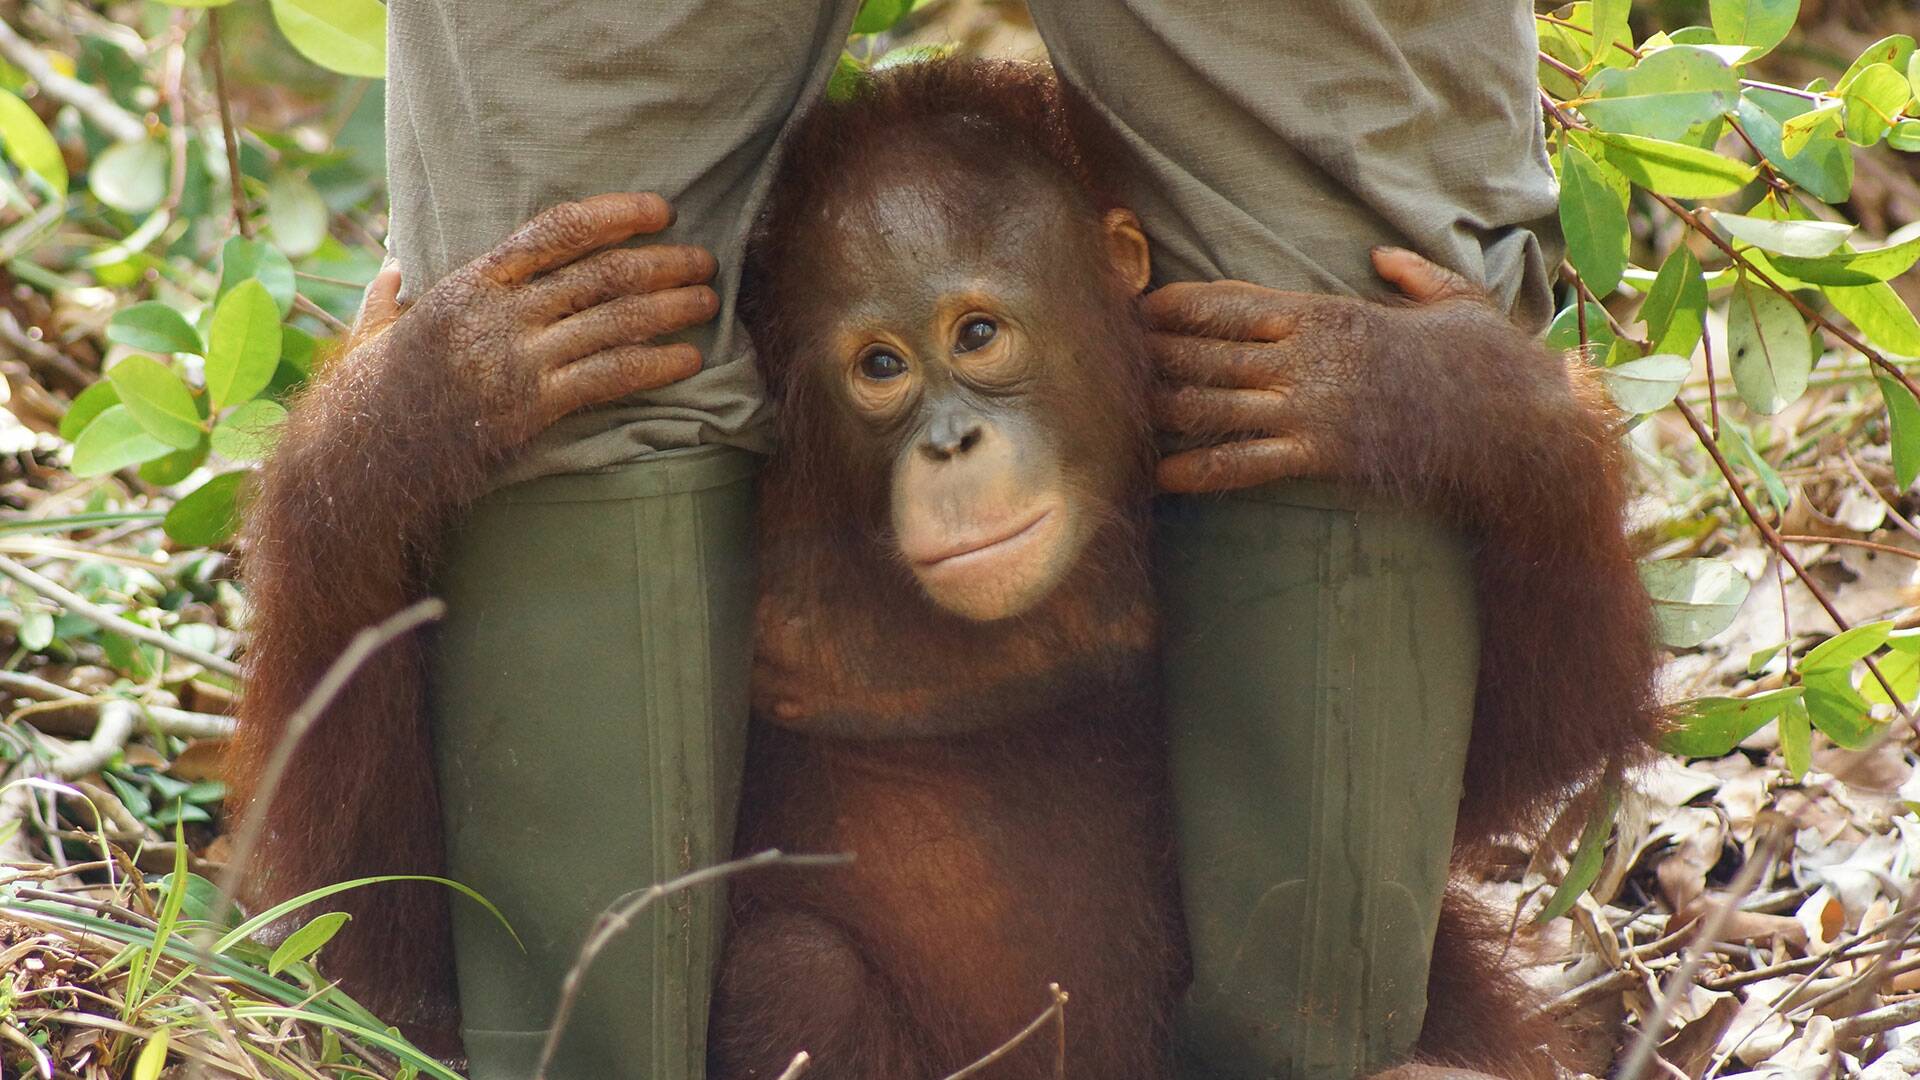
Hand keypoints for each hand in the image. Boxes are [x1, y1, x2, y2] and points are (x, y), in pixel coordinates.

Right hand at [364, 192, 717, 450]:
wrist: (362, 460)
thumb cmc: (368, 396)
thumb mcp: (372, 333)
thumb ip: (390, 296)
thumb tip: (393, 267)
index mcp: (470, 283)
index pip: (556, 230)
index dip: (615, 215)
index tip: (660, 210)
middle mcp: (500, 314)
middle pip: (600, 274)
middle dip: (661, 264)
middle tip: (704, 261)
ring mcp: (518, 361)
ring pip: (614, 322)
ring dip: (670, 309)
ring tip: (709, 302)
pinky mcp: (533, 408)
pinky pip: (609, 378)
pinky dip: (655, 365)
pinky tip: (689, 360)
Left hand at [1145, 247, 1485, 493]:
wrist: (1519, 423)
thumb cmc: (1490, 361)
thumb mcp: (1454, 299)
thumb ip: (1412, 275)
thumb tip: (1384, 257)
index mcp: (1330, 313)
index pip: (1232, 302)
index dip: (1179, 305)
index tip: (1141, 308)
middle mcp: (1309, 356)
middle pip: (1207, 350)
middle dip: (1156, 355)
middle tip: (1113, 360)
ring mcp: (1312, 407)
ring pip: (1213, 402)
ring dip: (1163, 408)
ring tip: (1122, 413)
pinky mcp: (1322, 456)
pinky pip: (1244, 463)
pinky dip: (1199, 469)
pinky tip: (1162, 475)